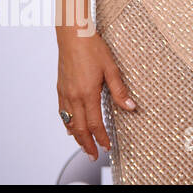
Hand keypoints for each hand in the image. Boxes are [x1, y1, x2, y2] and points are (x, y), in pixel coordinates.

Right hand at [56, 30, 135, 159]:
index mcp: (88, 93)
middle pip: (79, 128)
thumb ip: (120, 90)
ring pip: (69, 122)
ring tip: (83, 145)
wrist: (73, 37)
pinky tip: (70, 127)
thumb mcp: (112, 69)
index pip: (94, 124)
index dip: (101, 137)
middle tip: (93, 155)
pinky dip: (66, 123)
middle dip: (87, 144)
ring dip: (76, 137)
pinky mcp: (60, 89)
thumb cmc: (93, 49)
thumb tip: (131, 106)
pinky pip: (62, 113)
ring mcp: (65, 94)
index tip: (107, 147)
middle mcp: (74, 97)